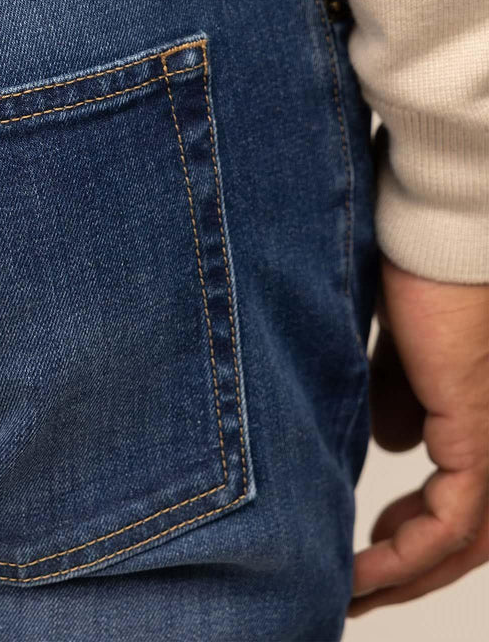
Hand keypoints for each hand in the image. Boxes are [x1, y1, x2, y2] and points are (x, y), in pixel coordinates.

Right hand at [349, 256, 488, 615]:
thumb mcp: (401, 352)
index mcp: (480, 415)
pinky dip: (410, 554)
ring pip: (464, 540)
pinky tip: (367, 563)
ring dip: (405, 574)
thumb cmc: (419, 276)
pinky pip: (453, 521)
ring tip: (352, 590)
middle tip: (354, 590)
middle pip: (469, 537)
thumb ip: (400, 395)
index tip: (363, 548)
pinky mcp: (478, 434)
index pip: (461, 501)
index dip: (413, 535)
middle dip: (409, 571)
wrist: (437, 238)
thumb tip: (391, 442)